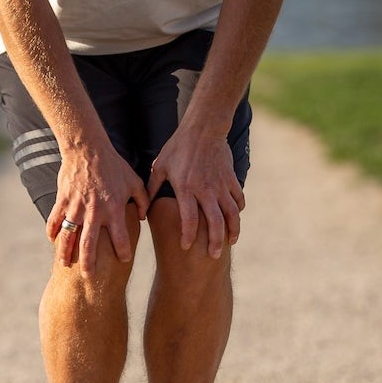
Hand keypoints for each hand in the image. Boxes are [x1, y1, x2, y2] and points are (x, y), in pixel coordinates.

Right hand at [46, 145, 149, 275]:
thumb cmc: (114, 165)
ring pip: (69, 237)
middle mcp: (95, 212)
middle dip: (89, 263)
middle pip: (90, 245)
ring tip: (65, 265)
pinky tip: (53, 241)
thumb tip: (142, 217)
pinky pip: (55, 220)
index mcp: (114, 209)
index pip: (121, 237)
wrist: (88, 149)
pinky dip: (53, 232)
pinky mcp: (62, 201)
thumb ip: (142, 200)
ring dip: (66, 253)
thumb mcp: (134, 181)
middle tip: (89, 277)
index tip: (124, 260)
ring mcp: (76, 207)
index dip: (124, 251)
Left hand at [146, 126, 244, 258]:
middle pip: (215, 222)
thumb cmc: (178, 147)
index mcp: (186, 188)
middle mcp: (205, 190)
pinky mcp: (230, 179)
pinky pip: (238, 198)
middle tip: (213, 255)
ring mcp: (221, 185)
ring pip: (231, 213)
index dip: (188, 235)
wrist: (203, 128)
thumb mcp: (160, 166)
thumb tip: (143, 206)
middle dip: (214, 241)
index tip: (186, 247)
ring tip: (230, 242)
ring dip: (232, 230)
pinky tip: (234, 219)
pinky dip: (238, 211)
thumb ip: (152, 187)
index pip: (189, 218)